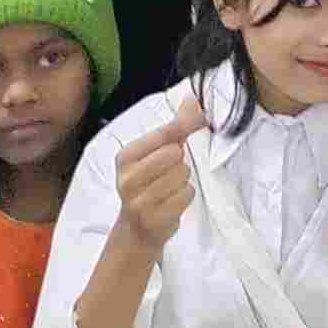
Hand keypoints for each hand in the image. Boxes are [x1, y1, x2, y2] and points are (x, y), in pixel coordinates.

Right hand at [110, 90, 205, 254]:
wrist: (136, 230)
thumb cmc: (150, 184)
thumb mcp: (157, 153)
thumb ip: (176, 126)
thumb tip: (194, 97)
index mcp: (126, 157)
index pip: (165, 133)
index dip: (186, 126)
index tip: (201, 121)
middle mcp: (127, 178)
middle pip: (175, 154)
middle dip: (179, 162)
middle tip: (168, 174)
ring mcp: (139, 201)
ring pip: (183, 174)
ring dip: (183, 181)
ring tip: (168, 190)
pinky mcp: (154, 219)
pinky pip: (187, 194)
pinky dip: (185, 197)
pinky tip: (171, 203)